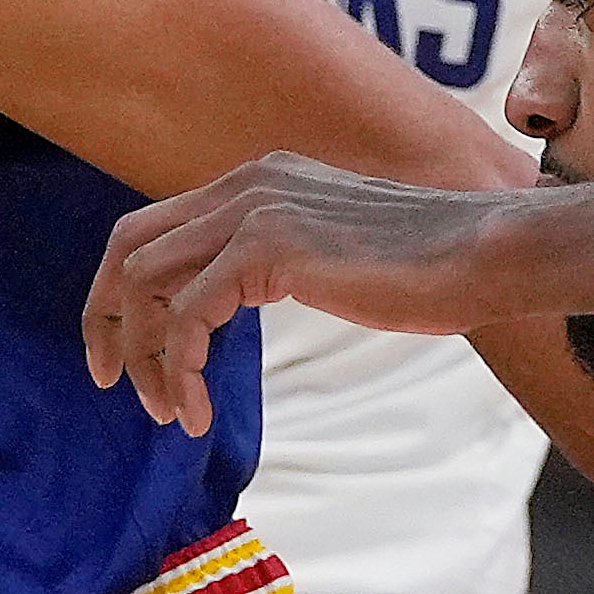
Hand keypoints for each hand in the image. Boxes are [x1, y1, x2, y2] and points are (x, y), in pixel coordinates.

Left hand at [79, 160, 591, 434]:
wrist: (487, 253)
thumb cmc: (431, 270)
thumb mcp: (337, 256)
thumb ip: (281, 262)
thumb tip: (241, 298)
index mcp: (258, 180)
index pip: (153, 228)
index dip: (120, 293)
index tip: (125, 356)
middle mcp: (246, 184)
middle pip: (129, 246)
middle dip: (107, 320)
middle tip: (118, 386)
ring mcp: (254, 209)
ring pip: (146, 285)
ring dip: (148, 359)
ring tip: (174, 413)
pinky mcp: (268, 249)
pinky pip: (187, 318)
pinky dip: (181, 371)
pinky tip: (199, 412)